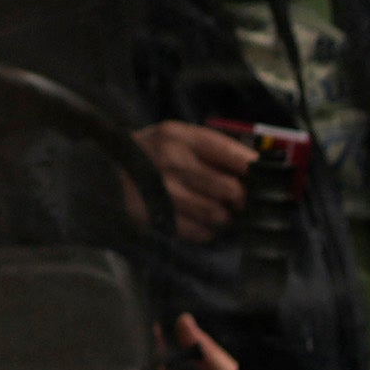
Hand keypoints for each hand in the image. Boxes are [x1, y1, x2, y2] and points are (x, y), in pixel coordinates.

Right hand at [133, 119, 260, 240]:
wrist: (100, 171)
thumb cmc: (147, 153)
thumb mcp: (174, 137)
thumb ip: (210, 149)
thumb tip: (255, 167)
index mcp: (181, 137)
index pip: (233, 154)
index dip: (257, 171)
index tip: (269, 180)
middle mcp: (174, 162)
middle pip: (230, 189)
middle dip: (243, 201)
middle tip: (244, 203)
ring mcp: (164, 191)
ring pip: (217, 214)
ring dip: (225, 218)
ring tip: (221, 214)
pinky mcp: (155, 216)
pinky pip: (197, 232)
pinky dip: (206, 232)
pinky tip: (200, 224)